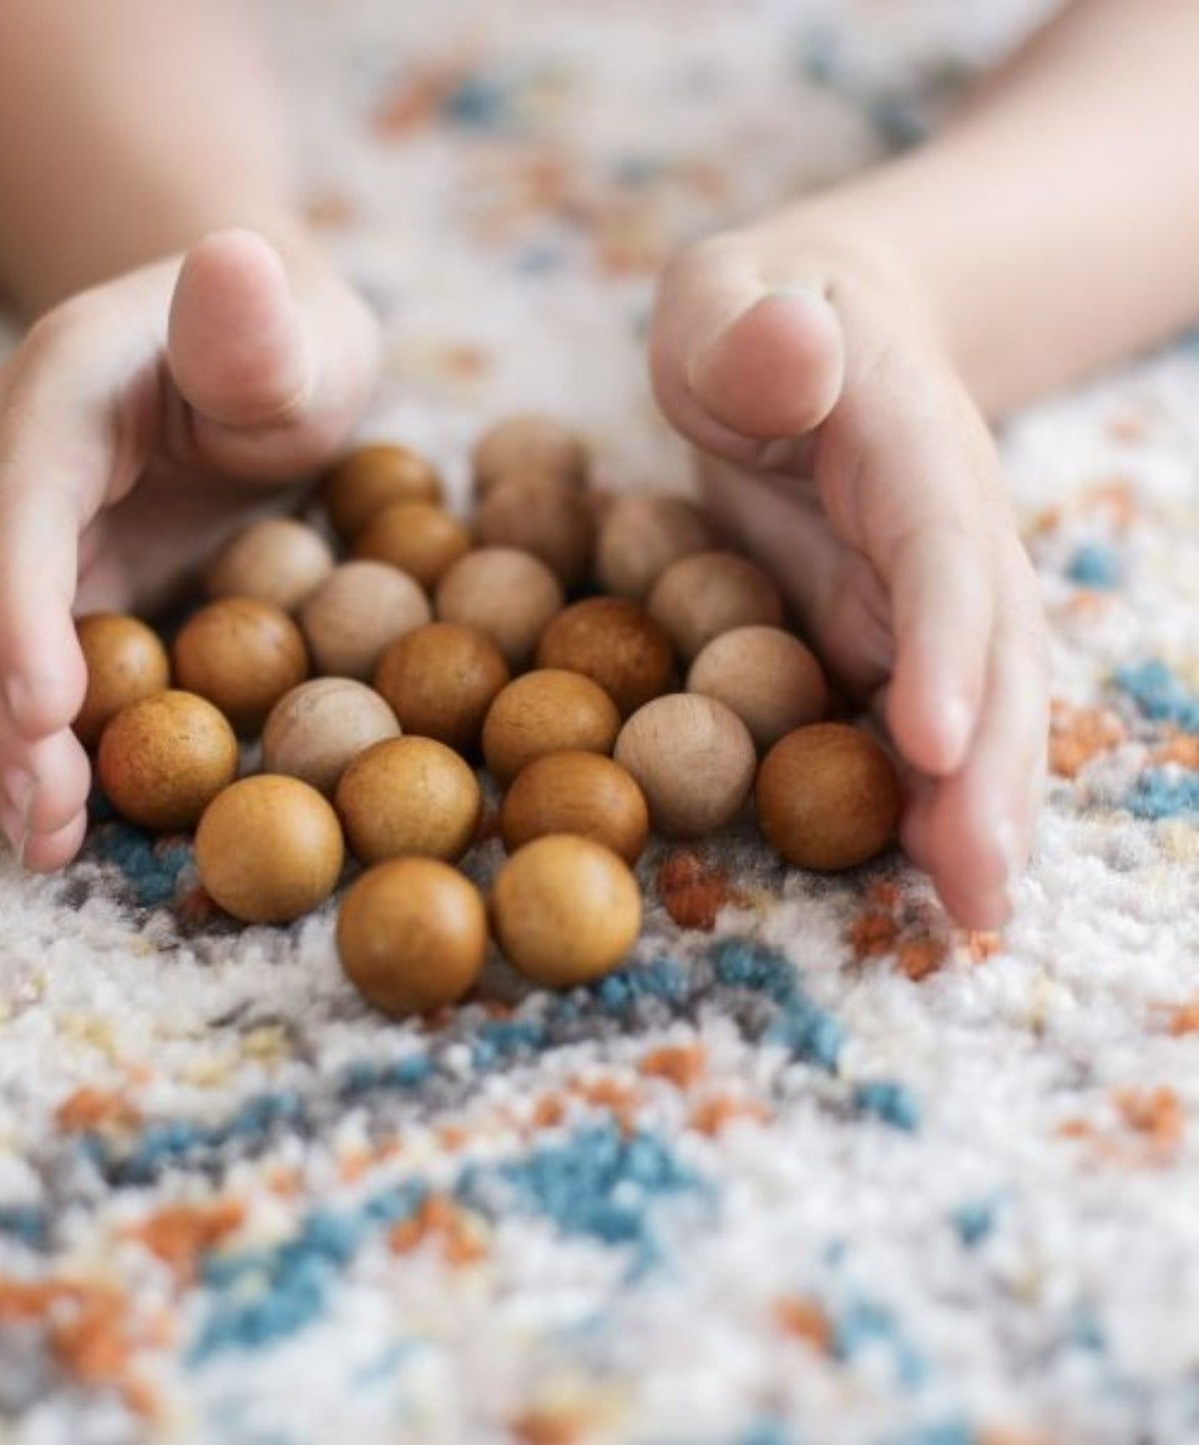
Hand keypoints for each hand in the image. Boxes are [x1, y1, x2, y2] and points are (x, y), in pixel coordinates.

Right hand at [0, 228, 380, 868]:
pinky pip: (8, 667)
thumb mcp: (301, 336)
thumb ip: (260, 329)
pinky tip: (52, 817)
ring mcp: (17, 528)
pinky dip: (19, 745)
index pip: (20, 502)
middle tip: (49, 819)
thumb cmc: (293, 350)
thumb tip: (232, 258)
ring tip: (44, 844)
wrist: (252, 356)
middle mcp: (12, 463)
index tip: (50, 712)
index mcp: (62, 393)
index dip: (20, 608)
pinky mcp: (46, 586)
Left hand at [648, 223, 1047, 929]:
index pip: (942, 549)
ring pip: (970, 710)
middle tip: (979, 891)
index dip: (942, 643)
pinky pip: (914, 725)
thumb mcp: (720, 296)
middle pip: (986, 656)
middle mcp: (943, 536)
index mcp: (909, 448)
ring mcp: (923, 597)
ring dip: (975, 812)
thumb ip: (747, 323)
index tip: (932, 739)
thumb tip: (794, 343)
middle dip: (987, 773)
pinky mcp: (888, 639)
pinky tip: (922, 881)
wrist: (802, 338)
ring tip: (974, 915)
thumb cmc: (748, 320)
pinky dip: (925, 801)